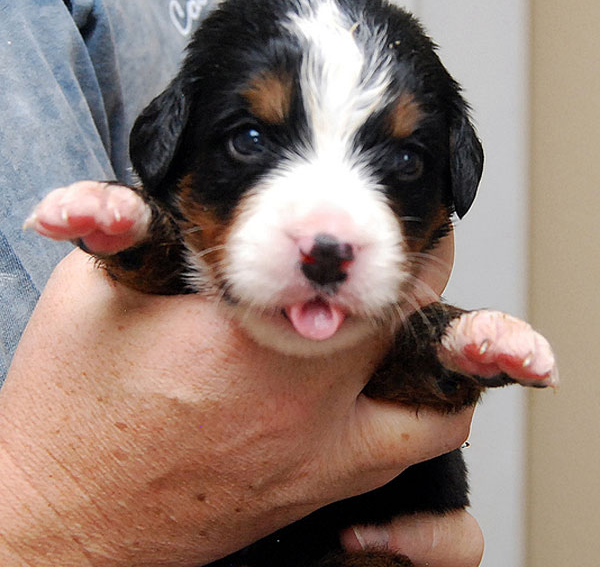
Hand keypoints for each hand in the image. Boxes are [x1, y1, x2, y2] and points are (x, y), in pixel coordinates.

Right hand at [0, 234, 474, 565]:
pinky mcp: (319, 491)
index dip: (383, 228)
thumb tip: (181, 186)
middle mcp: (300, 399)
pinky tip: (395, 387)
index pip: (353, 267)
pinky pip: (411, 453)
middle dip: (415, 271)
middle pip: (407, 318)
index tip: (388, 210)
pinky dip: (422, 413)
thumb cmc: (70, 411)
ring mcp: (320, 457)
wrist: (66, 519)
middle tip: (400, 247)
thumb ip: (143, 228)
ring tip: (412, 316)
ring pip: (434, 397)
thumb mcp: (94, 294)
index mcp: (244, 337)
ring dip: (439, 350)